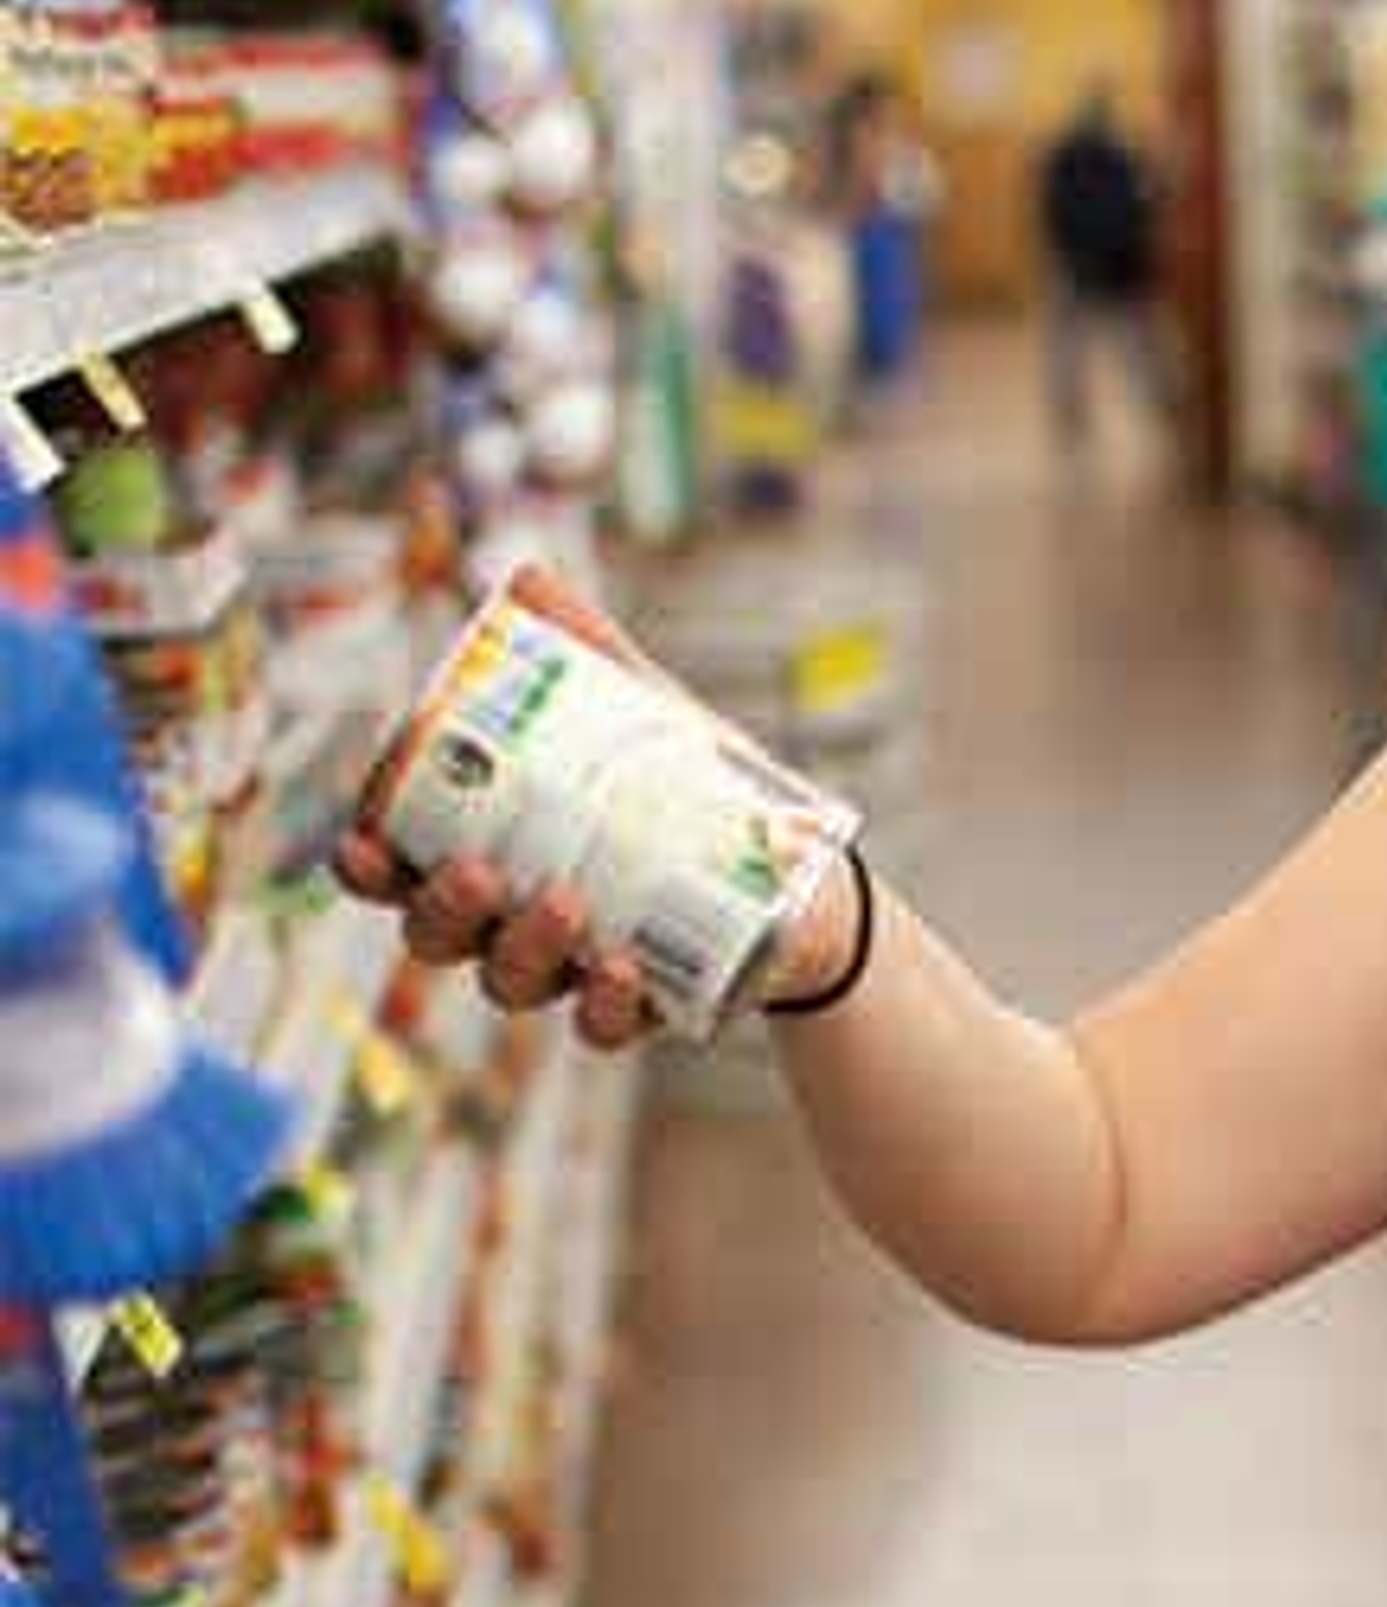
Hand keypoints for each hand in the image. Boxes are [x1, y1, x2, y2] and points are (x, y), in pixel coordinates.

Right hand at [334, 565, 671, 1053]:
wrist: (805, 873)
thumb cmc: (691, 789)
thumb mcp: (641, 714)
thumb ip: (585, 654)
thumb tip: (528, 577)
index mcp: (486, 849)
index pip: (397, 867)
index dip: (367, 867)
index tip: (361, 848)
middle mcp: (511, 919)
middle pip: (437, 936)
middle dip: (441, 911)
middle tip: (476, 875)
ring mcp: (571, 969)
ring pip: (508, 983)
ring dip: (521, 951)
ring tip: (566, 905)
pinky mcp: (639, 1007)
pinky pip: (600, 1028)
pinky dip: (607, 1010)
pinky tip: (627, 975)